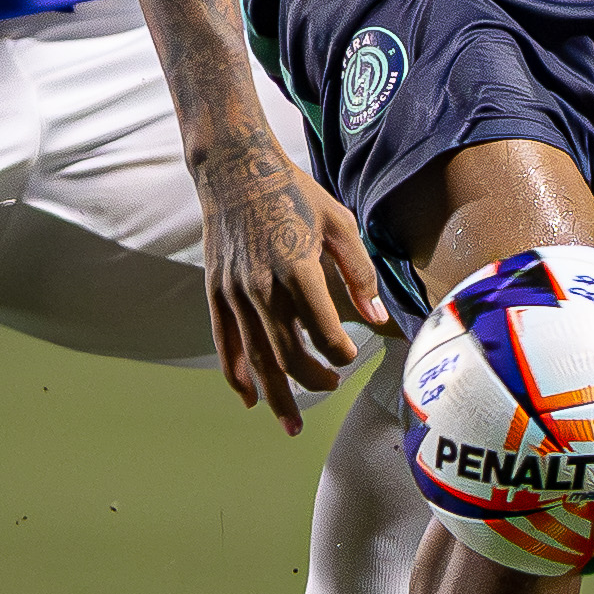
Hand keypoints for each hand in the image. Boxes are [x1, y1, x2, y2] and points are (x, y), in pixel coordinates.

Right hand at [196, 128, 386, 435]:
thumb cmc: (293, 192)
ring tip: (292, 424)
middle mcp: (263, 287)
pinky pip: (226, 343)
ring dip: (276, 396)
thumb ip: (360, 273)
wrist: (236, 170)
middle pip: (289, 356)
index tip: (352, 355)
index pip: (325, 333)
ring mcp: (236, 293)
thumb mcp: (339, 223)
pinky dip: (237, 375)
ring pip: (257, 359)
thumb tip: (376, 319)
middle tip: (331, 385)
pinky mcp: (217, 292)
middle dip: (313, 381)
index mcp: (298, 269)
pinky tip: (250, 398)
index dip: (342, 354)